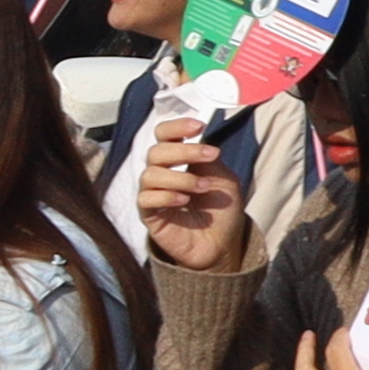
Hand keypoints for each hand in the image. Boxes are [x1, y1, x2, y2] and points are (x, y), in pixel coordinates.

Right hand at [139, 119, 251, 276]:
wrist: (221, 243)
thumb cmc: (221, 208)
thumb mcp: (223, 178)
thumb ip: (209, 159)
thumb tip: (200, 138)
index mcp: (178, 160)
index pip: (164, 135)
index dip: (176, 126)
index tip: (198, 126)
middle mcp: (161, 173)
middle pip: (156, 152)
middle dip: (185, 150)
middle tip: (211, 156)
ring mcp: (153, 194)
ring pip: (150, 174)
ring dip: (181, 177)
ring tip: (204, 187)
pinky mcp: (149, 214)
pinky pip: (146, 199)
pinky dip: (167, 196)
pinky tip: (185, 201)